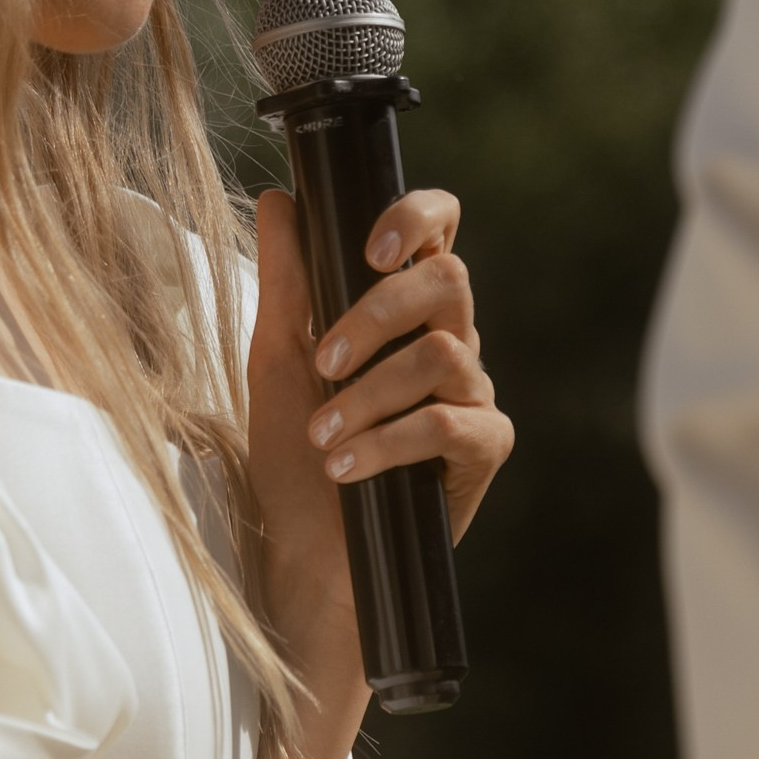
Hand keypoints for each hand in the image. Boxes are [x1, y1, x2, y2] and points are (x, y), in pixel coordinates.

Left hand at [249, 185, 512, 615]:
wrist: (306, 558)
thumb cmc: (290, 462)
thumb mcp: (273, 362)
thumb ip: (285, 282)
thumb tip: (278, 200)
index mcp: (406, 311)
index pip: (440, 234)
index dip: (418, 218)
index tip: (369, 247)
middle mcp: (450, 341)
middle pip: (449, 281)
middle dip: (377, 313)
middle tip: (323, 360)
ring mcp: (472, 395)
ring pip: (442, 354)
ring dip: (369, 394)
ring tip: (322, 436)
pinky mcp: (484, 450)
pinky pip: (450, 424)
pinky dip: (388, 443)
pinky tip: (347, 467)